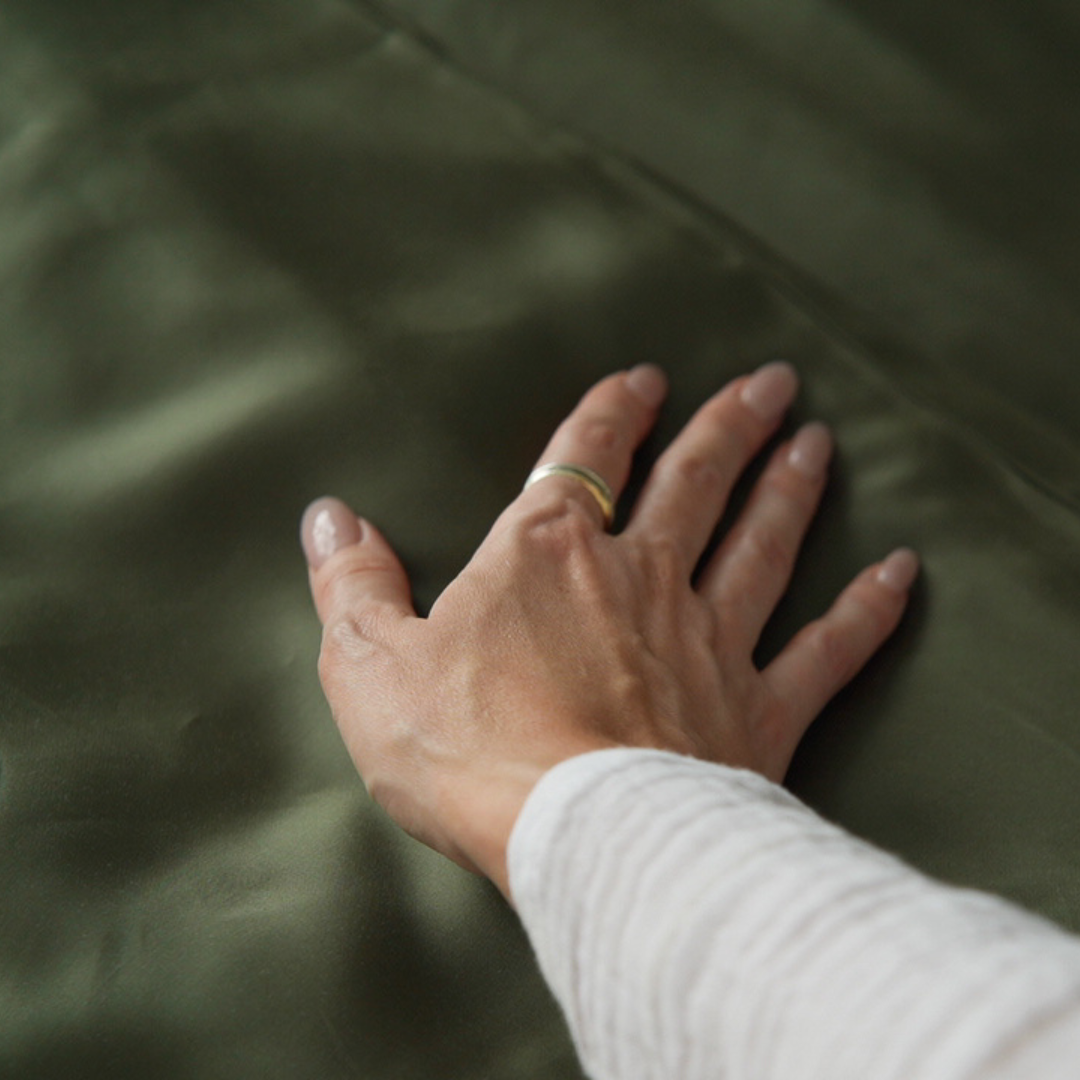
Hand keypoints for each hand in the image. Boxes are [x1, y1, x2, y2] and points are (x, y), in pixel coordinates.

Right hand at [301, 363, 917, 898]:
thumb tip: (327, 519)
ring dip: (792, 488)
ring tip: (820, 442)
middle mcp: (639, 579)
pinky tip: (899, 571)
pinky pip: (826, 649)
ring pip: (763, 543)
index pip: (584, 455)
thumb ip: (352, 586)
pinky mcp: (759, 713)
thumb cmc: (468, 754)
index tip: (644, 380)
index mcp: (548, 556)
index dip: (613, 411)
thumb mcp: (372, 667)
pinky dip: (865, 609)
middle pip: (697, 481)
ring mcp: (709, 641)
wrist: (578, 841)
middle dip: (732, 425)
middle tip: (773, 382)